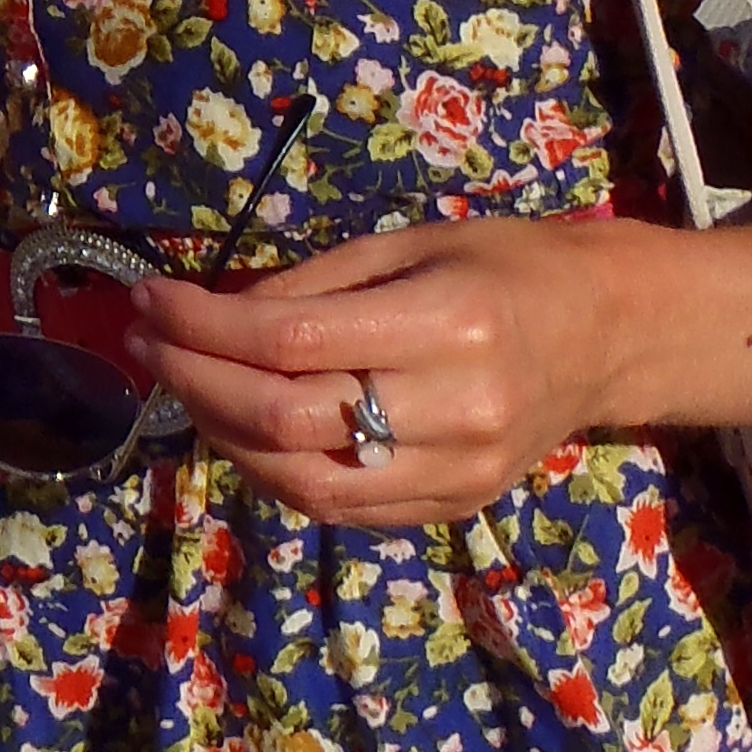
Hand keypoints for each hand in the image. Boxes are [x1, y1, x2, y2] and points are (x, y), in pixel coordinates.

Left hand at [120, 213, 618, 525]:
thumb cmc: (505, 267)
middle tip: (146, 343)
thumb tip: (214, 312)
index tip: (149, 299)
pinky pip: (339, 507)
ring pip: (301, 479)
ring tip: (181, 387)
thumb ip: (312, 283)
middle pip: (283, 415)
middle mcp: (452, 408)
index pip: (288, 337)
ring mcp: (455, 472)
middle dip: (193, 378)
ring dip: (220, 435)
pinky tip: (239, 431)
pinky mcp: (451, 508)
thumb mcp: (408, 244)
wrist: (605, 336)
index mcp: (446, 324)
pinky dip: (273, 473)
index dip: (201, 323)